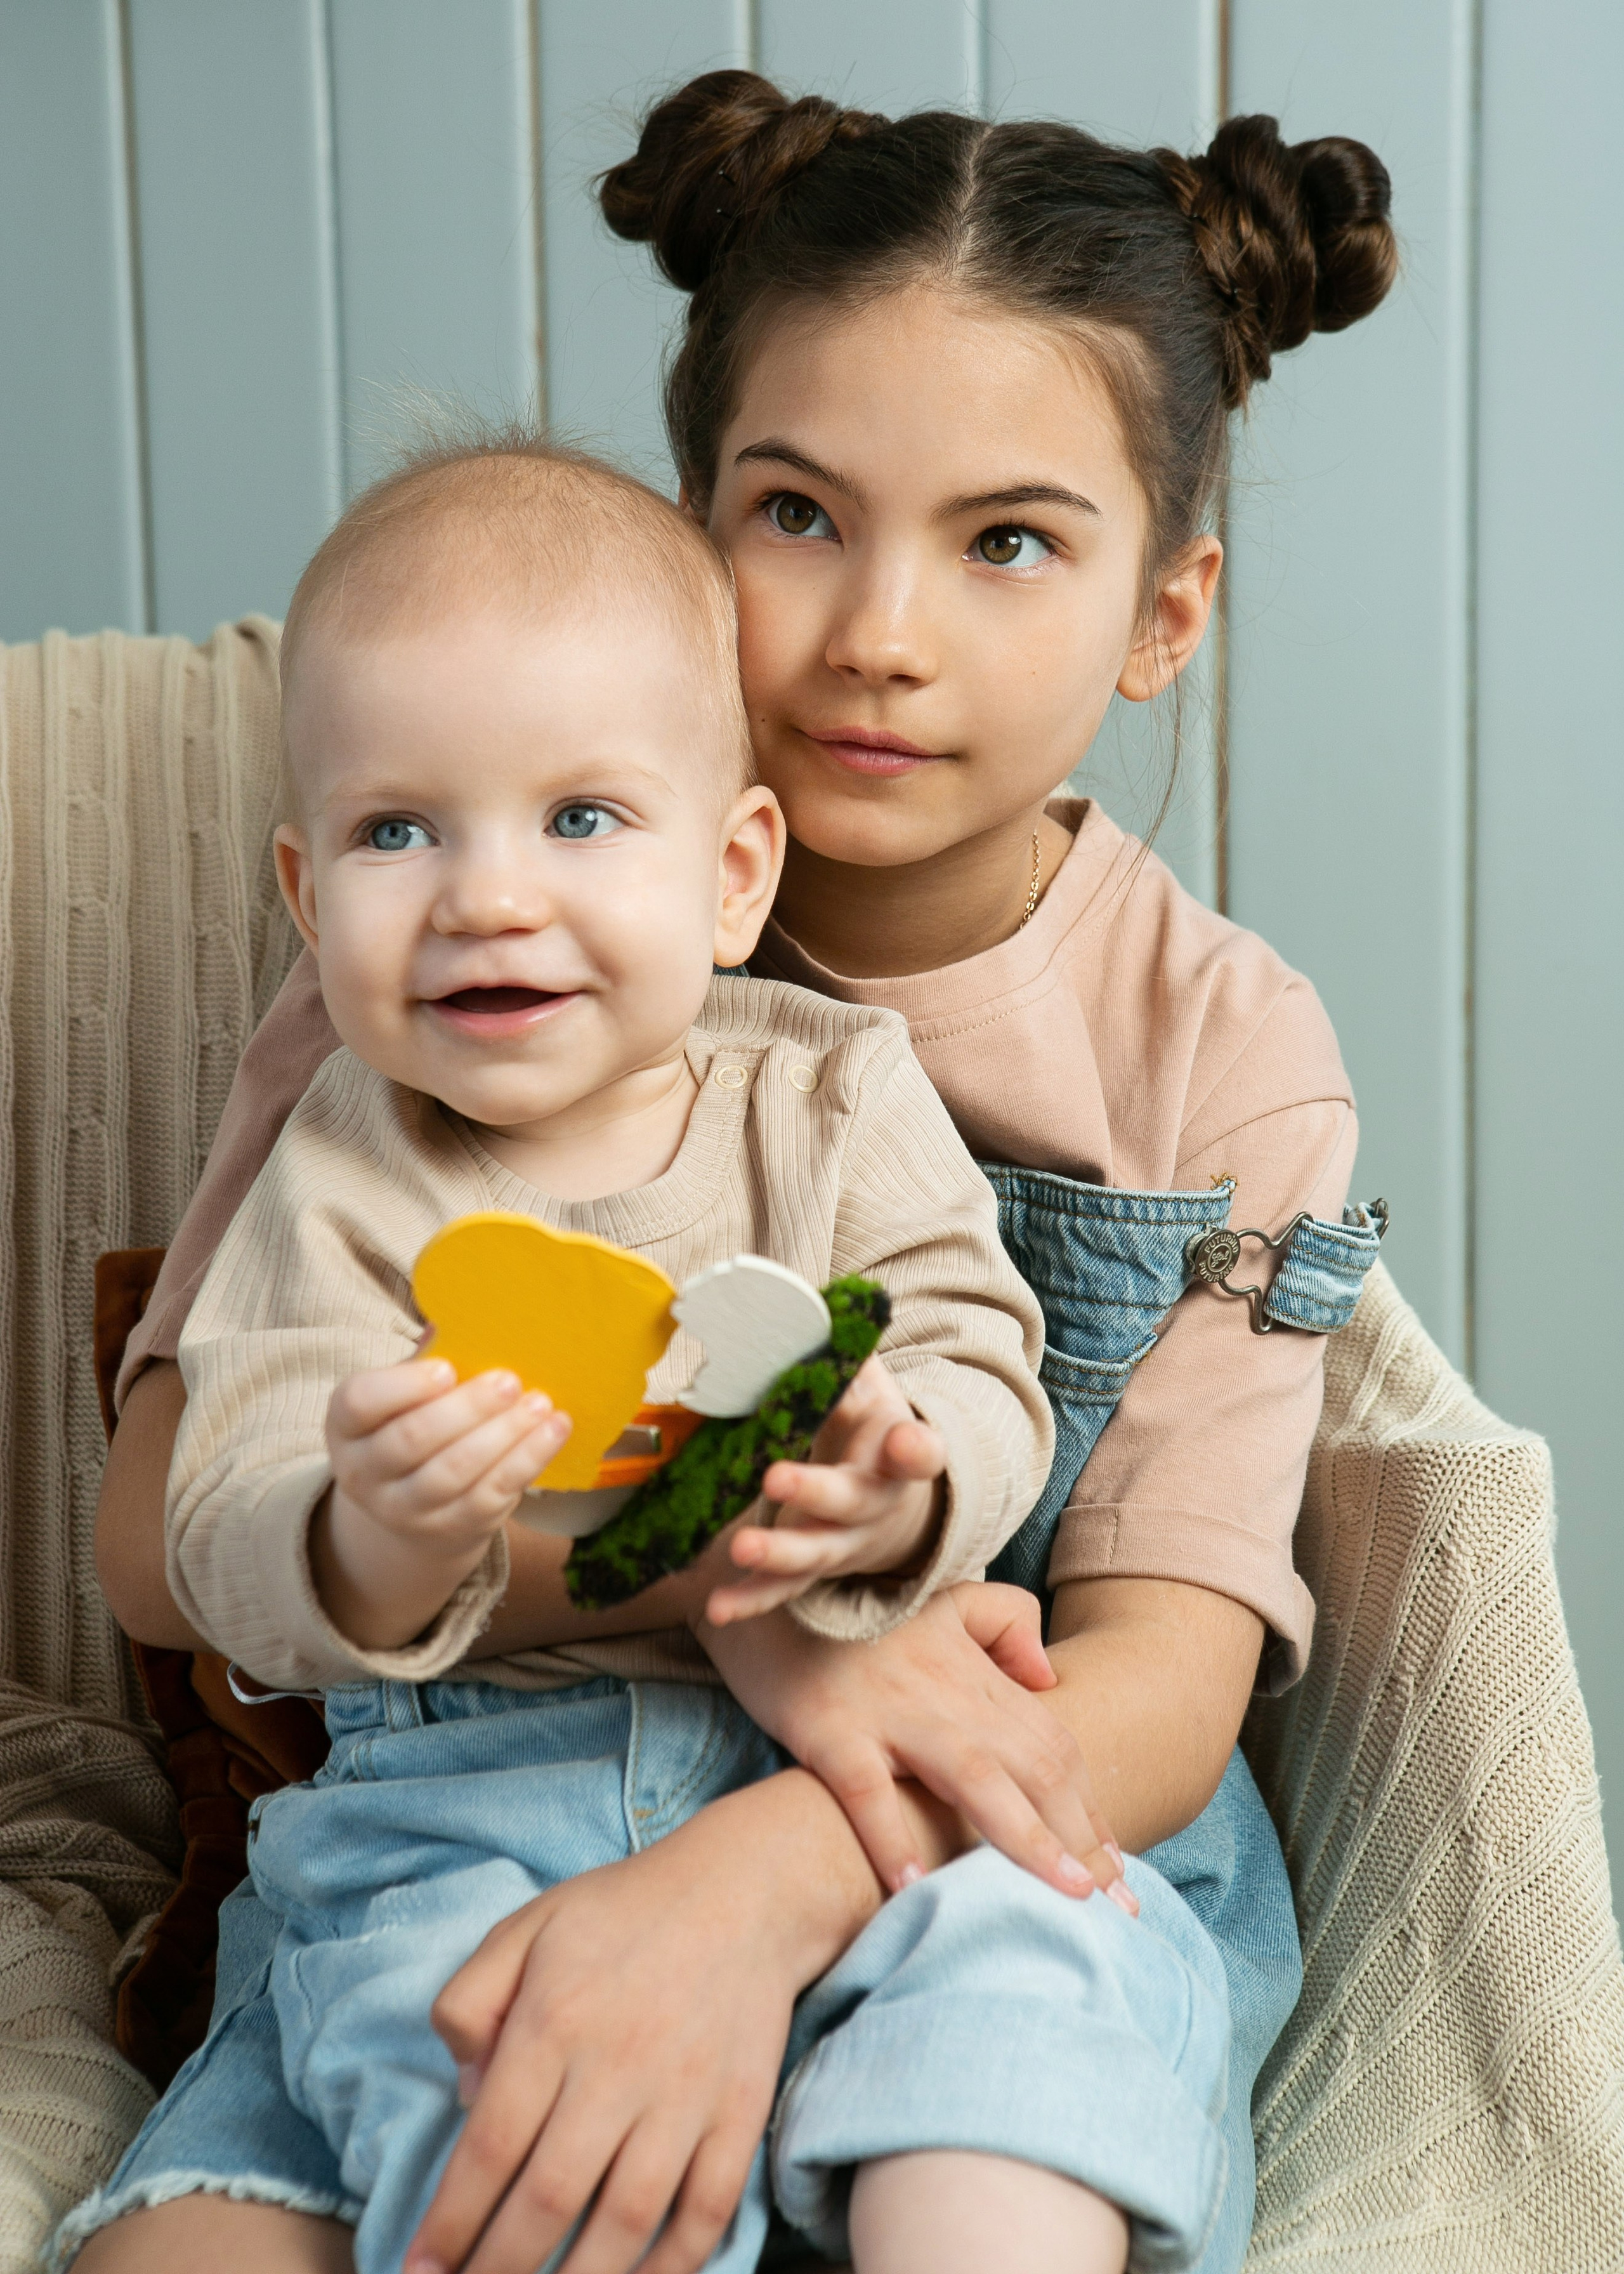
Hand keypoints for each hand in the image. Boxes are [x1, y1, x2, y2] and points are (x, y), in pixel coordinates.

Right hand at [314, 1358, 568, 1647]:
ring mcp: (405, 1510)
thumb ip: (429, 1356)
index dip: (403, 1386)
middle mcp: (363, 1473)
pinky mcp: (452, 1528)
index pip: (359, 1402)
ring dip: (503, 1434)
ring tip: (539, 1402)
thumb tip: (469, 1305)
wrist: (416, 1507)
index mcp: (345, 1426)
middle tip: (509, 1380)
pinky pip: (491, 1495)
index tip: (447, 1368)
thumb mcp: (407, 1392)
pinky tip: (553, 1429)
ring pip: (453, 1472)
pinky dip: (527, 1460)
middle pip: (411, 1440)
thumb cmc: (417, 1422)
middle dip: (466, 1408)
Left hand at [403, 1772, 871, 2273]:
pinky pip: (705, 2212)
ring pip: (625, 2220)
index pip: (491, 2147)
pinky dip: (670, 2266)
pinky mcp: (738, 2114)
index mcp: (556, 2021)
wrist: (746, 1890)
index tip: (422, 2267)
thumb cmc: (623, 1913)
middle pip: (549, 2198)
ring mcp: (685, 2096)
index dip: (452, 2221)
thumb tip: (463, 2095)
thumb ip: (470, 2002)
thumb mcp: (526, 1927)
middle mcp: (618, 2066)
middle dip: (500, 2266)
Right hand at [701, 1582, 1135, 1911]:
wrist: (770, 1589)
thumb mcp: (941, 1600)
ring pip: (973, 1777)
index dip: (1090, 1808)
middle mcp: (944, 1690)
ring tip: (1061, 1897)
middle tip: (1115, 1910)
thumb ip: (1004, 1622)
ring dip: (1023, 1839)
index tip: (1117, 1870)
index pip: (1052, 1744)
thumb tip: (1048, 1679)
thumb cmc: (857, 1617)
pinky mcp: (830, 1727)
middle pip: (1032, 1766)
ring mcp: (888, 1709)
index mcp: (972, 1670)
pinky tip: (916, 1887)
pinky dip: (891, 1837)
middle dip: (1081, 1839)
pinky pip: (866, 1789)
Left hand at [704, 1356, 945, 1624]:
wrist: (892, 1501)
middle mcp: (875, 1503)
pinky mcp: (813, 1571)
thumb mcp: (863, 1383)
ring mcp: (845, 1543)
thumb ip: (837, 1354)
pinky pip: (783, 1590)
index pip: (918, 1451)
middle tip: (775, 1478)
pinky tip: (718, 1607)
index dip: (915, 1450)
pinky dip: (750, 1599)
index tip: (906, 1443)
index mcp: (896, 1449)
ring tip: (741, 1547)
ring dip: (777, 1554)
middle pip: (851, 1503)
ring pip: (816, 1554)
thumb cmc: (869, 1426)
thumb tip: (792, 1315)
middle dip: (814, 1492)